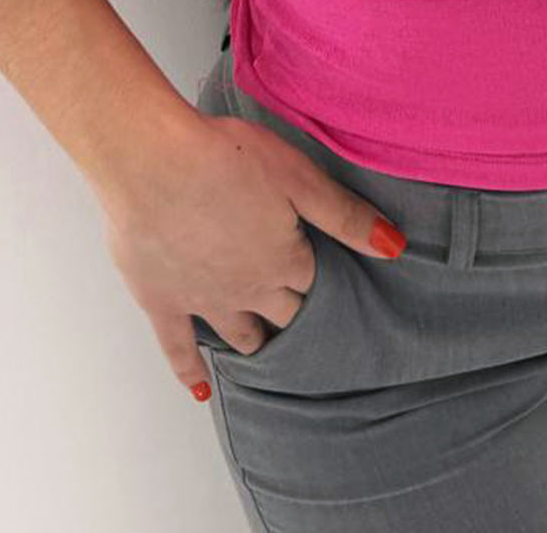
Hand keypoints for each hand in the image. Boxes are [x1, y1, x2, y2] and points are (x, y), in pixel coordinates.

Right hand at [97, 105, 405, 392]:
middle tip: (304, 317)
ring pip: (240, 334)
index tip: (328, 282)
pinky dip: (190, 372)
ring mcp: (203, 301)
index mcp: (285, 260)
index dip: (321, 278)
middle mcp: (248, 290)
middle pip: (282, 313)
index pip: (313, 281)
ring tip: (269, 347)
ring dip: (257, 340)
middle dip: (296, 314)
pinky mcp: (161, 302)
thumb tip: (396, 248)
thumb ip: (346, 215)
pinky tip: (201, 389)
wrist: (151, 162)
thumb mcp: (299, 176)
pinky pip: (177, 348)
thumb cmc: (226, 156)